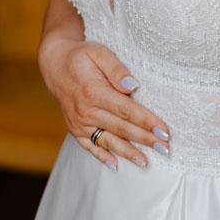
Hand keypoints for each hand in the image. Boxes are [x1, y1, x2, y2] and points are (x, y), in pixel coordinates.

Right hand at [39, 36, 167, 169]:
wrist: (54, 63)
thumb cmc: (81, 56)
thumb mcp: (99, 53)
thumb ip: (117, 69)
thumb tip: (133, 86)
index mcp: (94, 93)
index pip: (127, 111)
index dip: (147, 122)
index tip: (164, 132)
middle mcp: (85, 111)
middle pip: (121, 129)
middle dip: (145, 140)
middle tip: (165, 149)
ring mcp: (78, 122)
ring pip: (107, 141)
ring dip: (127, 153)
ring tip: (145, 163)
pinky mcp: (74, 128)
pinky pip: (89, 145)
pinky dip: (101, 156)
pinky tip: (116, 166)